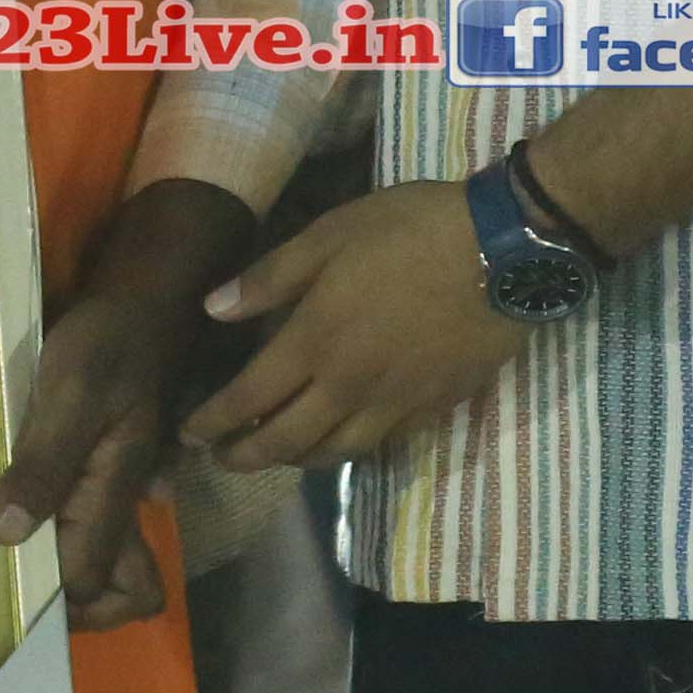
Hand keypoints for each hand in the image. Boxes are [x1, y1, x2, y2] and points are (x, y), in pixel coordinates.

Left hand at [0, 184, 256, 633]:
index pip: (94, 584)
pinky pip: (90, 513)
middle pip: (119, 586)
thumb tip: (8, 537)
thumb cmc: (110, 340)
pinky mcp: (110, 459)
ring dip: (63, 563)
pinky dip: (60, 523)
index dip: (57, 605)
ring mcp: (122, 482)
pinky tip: (14, 507)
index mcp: (114, 495)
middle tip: (10, 587)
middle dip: (73, 602)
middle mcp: (125, 501)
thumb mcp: (70, 393)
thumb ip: (45, 465)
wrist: (151, 295)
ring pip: (104, 552)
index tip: (5, 601)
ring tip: (0, 552)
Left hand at [181, 182, 531, 470]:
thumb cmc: (410, 231)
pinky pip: (377, 445)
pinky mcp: (432, 409)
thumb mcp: (329, 234)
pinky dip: (345, 452)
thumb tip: (212, 310)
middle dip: (244, 456)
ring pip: (332, 453)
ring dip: (293, 461)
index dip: (212, 422)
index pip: (248, 399)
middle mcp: (348, 386)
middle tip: (219, 459)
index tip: (187, 434)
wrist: (505, 252)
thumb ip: (269, 278)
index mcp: (314, 341)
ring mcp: (393, 404)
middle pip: (285, 441)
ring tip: (273, 455)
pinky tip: (336, 442)